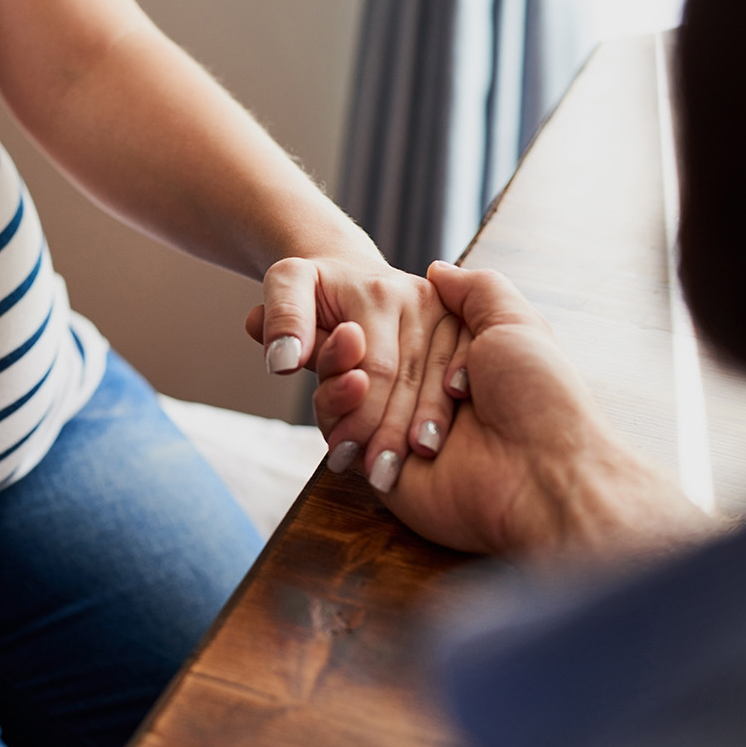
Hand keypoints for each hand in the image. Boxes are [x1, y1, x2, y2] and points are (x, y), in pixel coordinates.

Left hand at [246, 250, 460, 490]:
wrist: (346, 269)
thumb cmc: (313, 287)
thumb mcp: (286, 286)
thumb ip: (283, 320)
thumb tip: (284, 361)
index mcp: (378, 291)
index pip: (376, 368)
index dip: (358, 415)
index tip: (340, 455)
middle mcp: (420, 298)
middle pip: (408, 381)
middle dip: (387, 434)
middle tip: (374, 477)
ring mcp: (446, 314)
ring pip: (436, 384)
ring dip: (416, 432)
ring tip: (394, 473)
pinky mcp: (461, 327)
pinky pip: (460, 374)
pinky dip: (447, 412)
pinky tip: (433, 446)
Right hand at [368, 262, 705, 560]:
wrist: (542, 476)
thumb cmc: (537, 396)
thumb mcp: (515, 323)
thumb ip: (477, 291)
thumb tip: (437, 269)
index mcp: (461, 368)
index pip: (401, 337)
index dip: (383, 324)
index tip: (380, 319)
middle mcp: (430, 401)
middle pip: (368, 366)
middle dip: (356, 351)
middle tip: (352, 334)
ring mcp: (403, 437)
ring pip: (348, 399)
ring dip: (344, 381)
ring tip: (355, 369)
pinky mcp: (383, 471)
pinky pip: (342, 438)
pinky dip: (338, 416)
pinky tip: (352, 397)